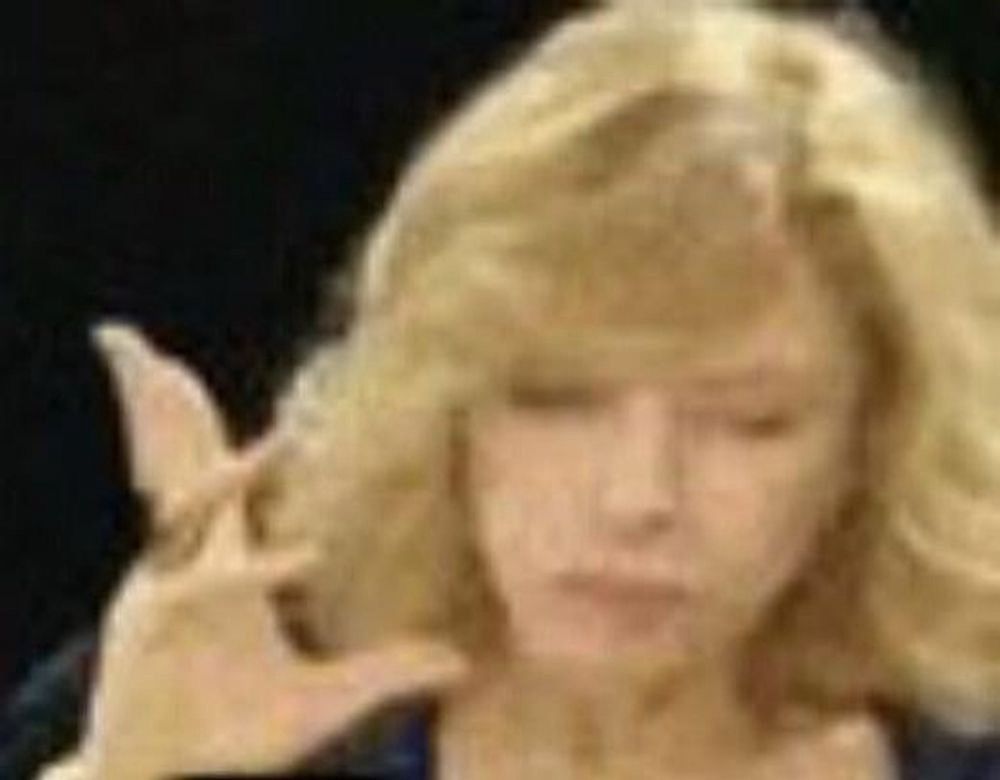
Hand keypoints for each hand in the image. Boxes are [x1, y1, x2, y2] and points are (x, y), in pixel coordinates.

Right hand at [76, 324, 467, 778]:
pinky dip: (250, 570)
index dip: (245, 443)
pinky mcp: (156, 630)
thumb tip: (459, 662)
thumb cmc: (233, 743)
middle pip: (183, 472)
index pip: (230, 488)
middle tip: (158, 349)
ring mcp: (169, 592)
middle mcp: (192, 569)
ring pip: (182, 507)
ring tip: (260, 424)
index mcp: (225, 572)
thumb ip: (388, 674)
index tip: (284, 403)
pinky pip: (204, 585)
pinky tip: (305, 557)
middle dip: (168, 410)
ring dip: (210, 463)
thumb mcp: (323, 705)